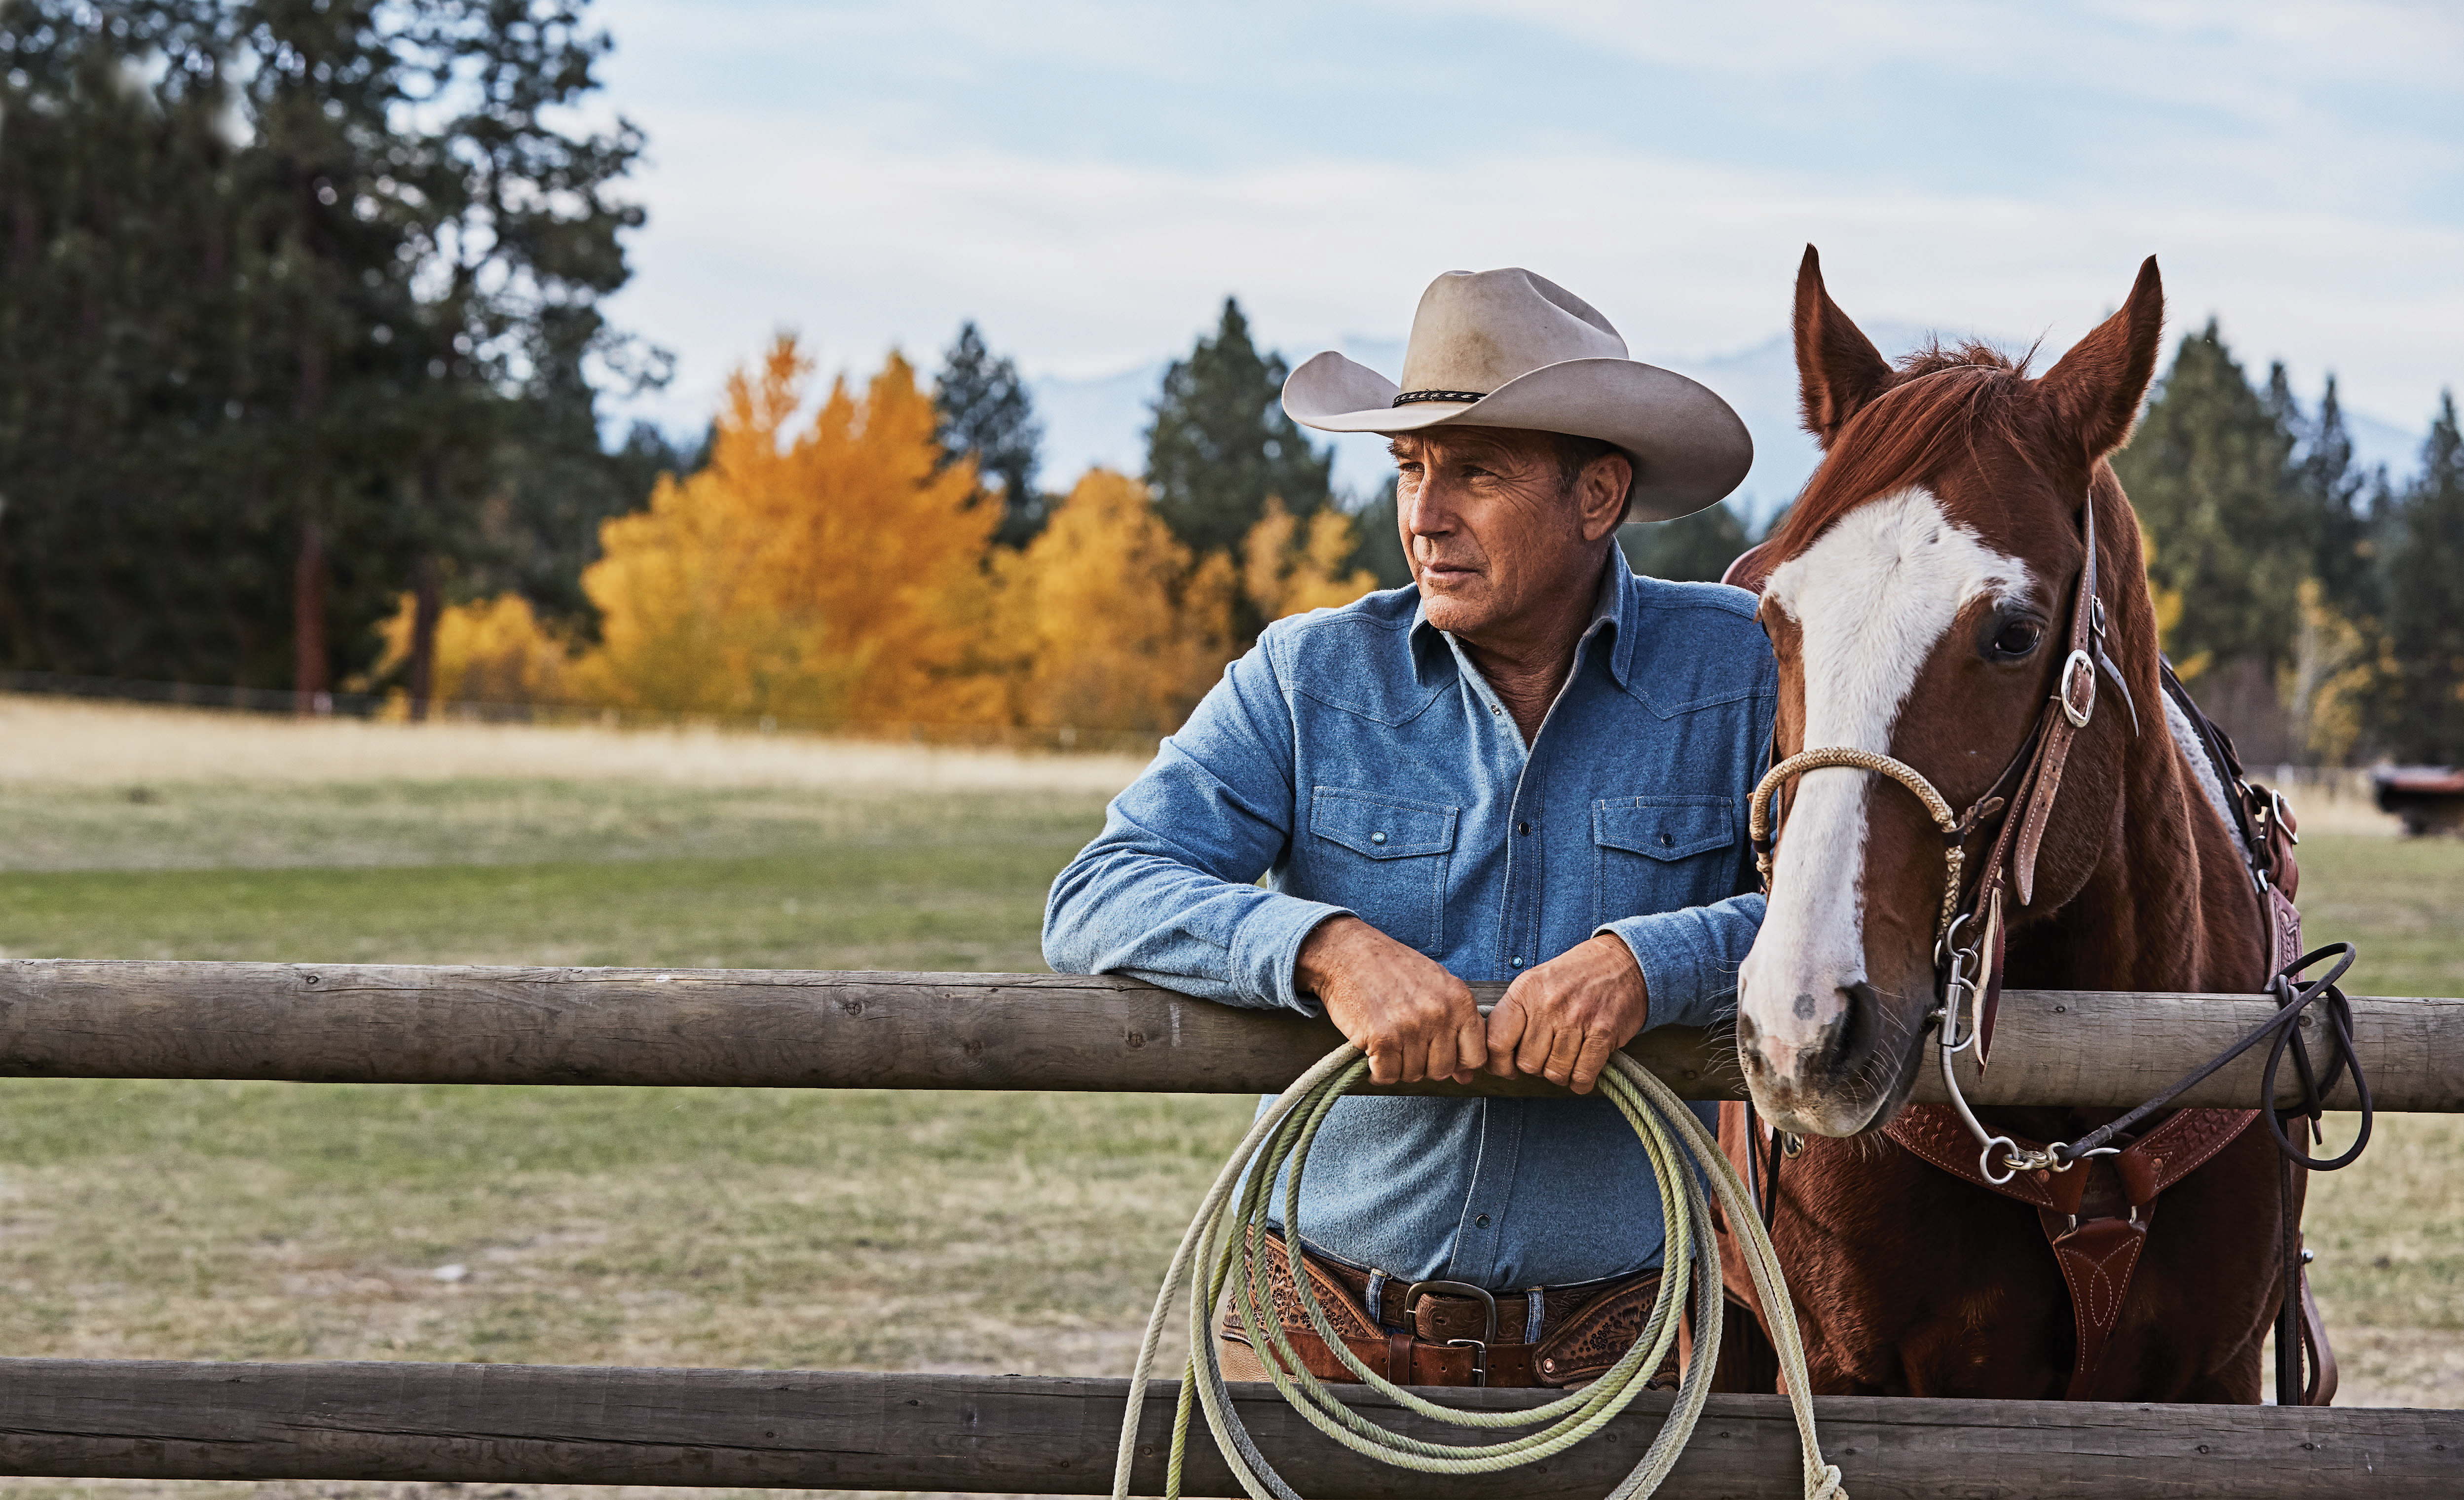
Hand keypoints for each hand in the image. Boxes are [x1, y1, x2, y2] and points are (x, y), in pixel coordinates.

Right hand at [1295, 916, 1486, 1085]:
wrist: (1347, 953)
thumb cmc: (1391, 968)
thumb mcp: (1436, 988)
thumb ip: (1457, 1028)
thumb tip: (1467, 1077)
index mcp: (1460, 1000)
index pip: (1475, 1056)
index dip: (1457, 1063)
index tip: (1438, 1054)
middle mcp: (1440, 1014)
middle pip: (1441, 1070)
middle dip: (1423, 1065)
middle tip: (1405, 1045)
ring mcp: (1412, 1027)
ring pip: (1413, 1075)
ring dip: (1398, 1066)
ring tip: (1388, 1042)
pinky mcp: (1382, 1038)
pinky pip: (1386, 1075)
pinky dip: (1377, 1072)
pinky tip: (1373, 1053)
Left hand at [1485, 934, 1648, 1094]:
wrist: (1623, 962)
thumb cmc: (1576, 976)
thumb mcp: (1537, 982)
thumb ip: (1516, 1013)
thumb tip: (1495, 1055)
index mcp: (1526, 990)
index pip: (1496, 1041)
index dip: (1498, 1064)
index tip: (1506, 1069)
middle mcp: (1549, 1004)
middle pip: (1527, 1063)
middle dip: (1535, 1067)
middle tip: (1546, 1057)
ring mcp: (1577, 1018)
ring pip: (1555, 1072)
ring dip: (1560, 1073)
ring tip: (1566, 1059)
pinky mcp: (1604, 1032)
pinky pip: (1582, 1075)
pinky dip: (1581, 1081)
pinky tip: (1582, 1070)